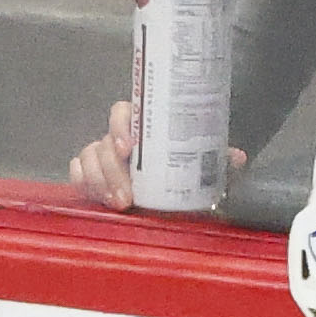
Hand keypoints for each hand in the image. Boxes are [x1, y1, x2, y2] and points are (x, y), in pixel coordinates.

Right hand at [67, 97, 245, 212]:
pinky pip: (77, 173)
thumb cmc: (187, 170)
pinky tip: (96, 196)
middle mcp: (119, 138)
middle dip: (112, 171)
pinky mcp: (92, 175)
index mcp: (143, 125)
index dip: (119, 126)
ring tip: (119, 204)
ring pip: (88, 158)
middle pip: (103, 143)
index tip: (129, 147)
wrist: (175, 189)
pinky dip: (82, 181)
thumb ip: (218, 160)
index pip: (123, 112)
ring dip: (99, 182)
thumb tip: (237, 157)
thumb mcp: (205, 164)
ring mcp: (102, 156)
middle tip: (127, 197)